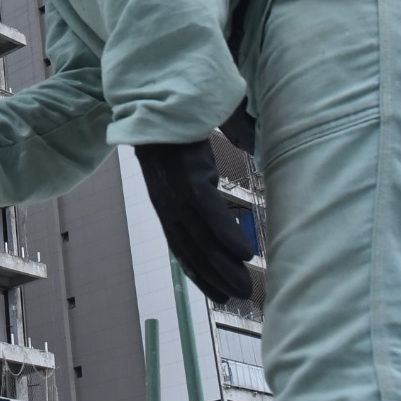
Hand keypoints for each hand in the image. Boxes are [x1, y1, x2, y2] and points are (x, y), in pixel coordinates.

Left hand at [136, 142, 253, 302]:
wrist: (155, 103)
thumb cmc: (171, 136)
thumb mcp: (180, 171)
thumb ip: (194, 190)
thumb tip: (213, 201)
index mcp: (165, 206)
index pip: (182, 249)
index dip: (199, 274)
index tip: (218, 294)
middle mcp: (169, 205)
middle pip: (194, 250)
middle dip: (216, 277)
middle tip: (240, 297)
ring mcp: (177, 192)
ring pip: (202, 238)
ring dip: (224, 265)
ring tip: (245, 286)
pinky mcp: (190, 177)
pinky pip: (209, 212)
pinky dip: (225, 234)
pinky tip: (244, 254)